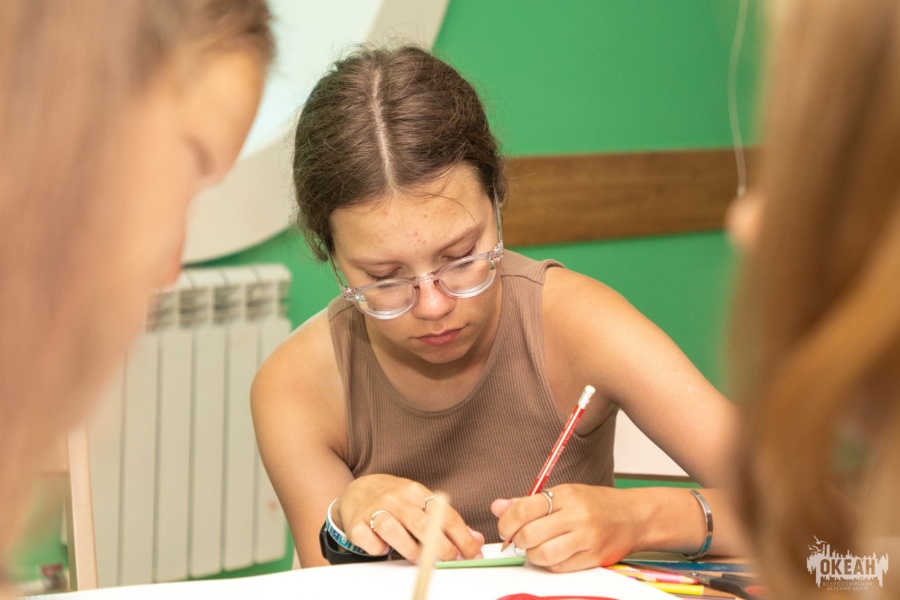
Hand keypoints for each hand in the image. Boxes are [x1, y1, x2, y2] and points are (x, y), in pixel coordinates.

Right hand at [334, 474, 484, 562]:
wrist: (356, 490)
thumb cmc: (394, 501)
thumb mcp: (421, 502)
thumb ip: (448, 521)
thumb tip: (476, 540)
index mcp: (415, 491)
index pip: (445, 514)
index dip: (462, 537)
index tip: (473, 553)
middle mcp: (395, 498)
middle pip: (422, 524)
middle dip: (442, 547)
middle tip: (451, 560)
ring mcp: (374, 509)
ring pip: (394, 531)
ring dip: (410, 550)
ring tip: (418, 559)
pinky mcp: (356, 523)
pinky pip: (370, 541)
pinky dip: (379, 549)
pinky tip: (384, 549)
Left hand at [492, 484, 637, 572]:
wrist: (633, 517)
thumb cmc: (596, 504)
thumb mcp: (563, 494)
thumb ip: (528, 502)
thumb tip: (498, 507)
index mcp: (565, 495)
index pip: (523, 509)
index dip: (506, 523)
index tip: (505, 528)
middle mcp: (576, 515)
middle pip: (529, 534)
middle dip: (517, 541)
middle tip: (520, 539)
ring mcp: (586, 538)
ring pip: (542, 554)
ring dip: (532, 555)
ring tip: (536, 548)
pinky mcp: (593, 558)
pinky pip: (559, 567)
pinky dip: (549, 564)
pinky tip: (553, 554)